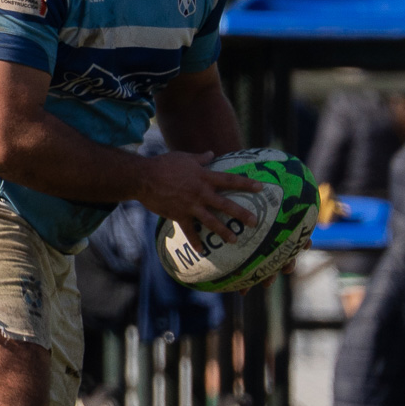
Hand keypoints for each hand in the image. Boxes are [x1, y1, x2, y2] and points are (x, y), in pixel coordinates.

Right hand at [136, 150, 260, 243]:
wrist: (144, 178)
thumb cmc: (164, 164)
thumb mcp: (184, 158)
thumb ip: (200, 159)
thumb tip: (211, 154)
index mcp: (204, 177)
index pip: (229, 180)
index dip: (246, 184)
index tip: (260, 188)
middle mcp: (201, 192)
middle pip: (225, 204)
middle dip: (241, 213)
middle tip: (255, 222)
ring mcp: (191, 206)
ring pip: (211, 221)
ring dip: (223, 231)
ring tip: (235, 240)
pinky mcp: (179, 216)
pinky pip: (190, 231)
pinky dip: (195, 242)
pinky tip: (202, 251)